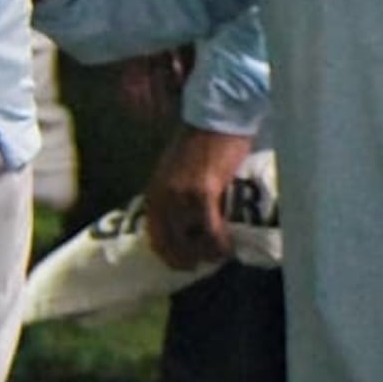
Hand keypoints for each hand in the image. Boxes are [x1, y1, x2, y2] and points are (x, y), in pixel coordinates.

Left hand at [143, 125, 255, 270]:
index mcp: (154, 190)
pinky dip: (219, 243)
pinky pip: (211, 230)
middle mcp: (163, 196)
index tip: (182, 263)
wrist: (219, 117)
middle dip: (184, 260)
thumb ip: (179, 191)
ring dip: (205, 254)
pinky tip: (228, 246)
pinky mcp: (204, 193)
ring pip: (190, 241)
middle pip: (169, 243)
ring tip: (219, 255)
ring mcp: (182, 196)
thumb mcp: (180, 169)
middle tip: (201, 265)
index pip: (154, 234)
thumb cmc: (204, 139)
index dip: (168, 253)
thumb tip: (190, 216)